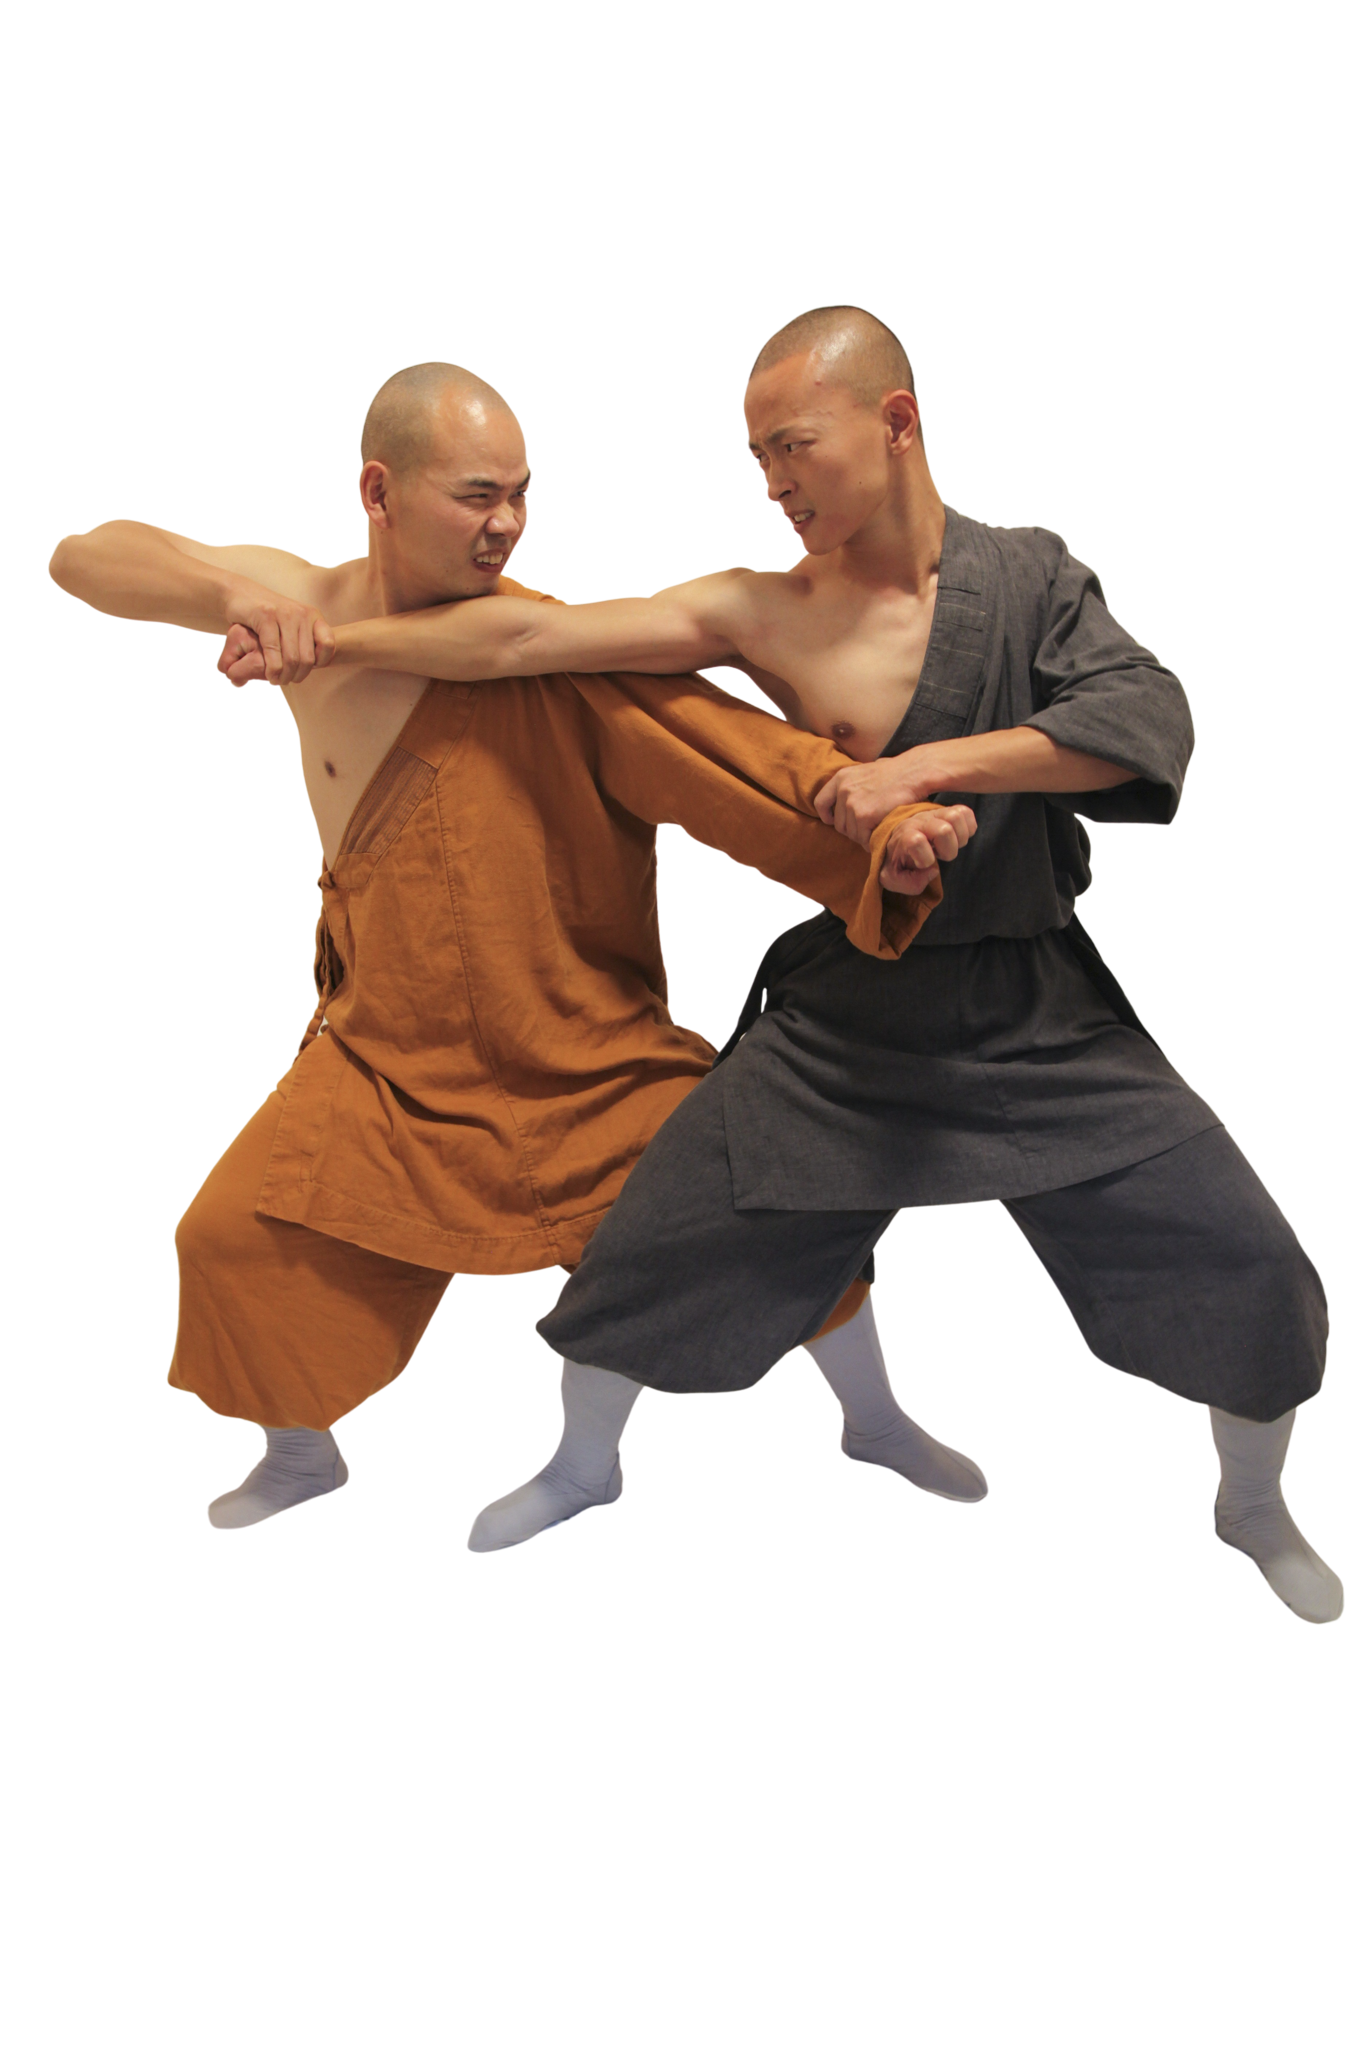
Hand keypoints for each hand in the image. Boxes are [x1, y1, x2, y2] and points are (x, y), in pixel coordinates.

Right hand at [216, 582, 335, 685]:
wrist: (240, 592)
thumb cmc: (267, 617)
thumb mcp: (292, 625)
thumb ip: (306, 641)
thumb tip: (317, 666)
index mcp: (313, 615)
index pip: (328, 644)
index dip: (319, 662)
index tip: (304, 667)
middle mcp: (302, 613)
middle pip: (308, 658)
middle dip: (297, 676)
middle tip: (287, 680)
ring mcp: (284, 613)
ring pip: (292, 658)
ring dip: (284, 676)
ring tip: (277, 680)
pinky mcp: (266, 616)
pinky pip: (273, 650)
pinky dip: (272, 669)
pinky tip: (269, 674)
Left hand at [815, 748, 954, 846]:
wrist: (914, 772)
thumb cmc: (897, 773)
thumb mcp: (866, 771)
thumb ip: (853, 785)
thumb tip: (847, 800)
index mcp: (841, 778)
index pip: (820, 803)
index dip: (828, 816)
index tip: (836, 821)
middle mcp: (843, 790)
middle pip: (838, 824)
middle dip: (852, 829)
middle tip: (869, 827)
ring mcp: (852, 803)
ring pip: (851, 833)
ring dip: (864, 836)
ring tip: (878, 829)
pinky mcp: (864, 815)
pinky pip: (863, 837)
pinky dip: (872, 840)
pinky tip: (882, 833)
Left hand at [878, 804, 976, 894]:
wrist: (895, 842)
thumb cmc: (896, 862)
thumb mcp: (892, 879)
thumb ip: (909, 883)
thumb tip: (933, 871)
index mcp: (903, 836)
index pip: (916, 841)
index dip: (926, 859)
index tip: (922, 864)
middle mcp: (918, 821)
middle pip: (944, 830)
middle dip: (948, 850)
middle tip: (939, 855)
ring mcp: (933, 813)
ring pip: (956, 817)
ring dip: (959, 838)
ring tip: (949, 846)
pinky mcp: (946, 811)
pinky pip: (966, 812)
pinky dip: (968, 827)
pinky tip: (957, 838)